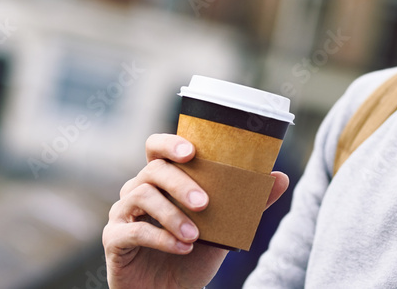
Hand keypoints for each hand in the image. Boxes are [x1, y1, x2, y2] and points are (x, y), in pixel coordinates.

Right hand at [103, 134, 290, 288]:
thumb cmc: (194, 253)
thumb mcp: (225, 227)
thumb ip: (249, 203)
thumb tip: (282, 177)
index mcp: (161, 179)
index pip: (156, 148)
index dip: (170, 143)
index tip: (192, 151)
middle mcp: (137, 190)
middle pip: (153, 170)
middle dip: (181, 184)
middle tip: (206, 203)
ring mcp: (121, 213)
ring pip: (141, 196)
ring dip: (172, 215)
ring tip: (196, 236)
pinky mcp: (114, 240)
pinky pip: (133, 231)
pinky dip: (161, 238)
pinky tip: (184, 248)